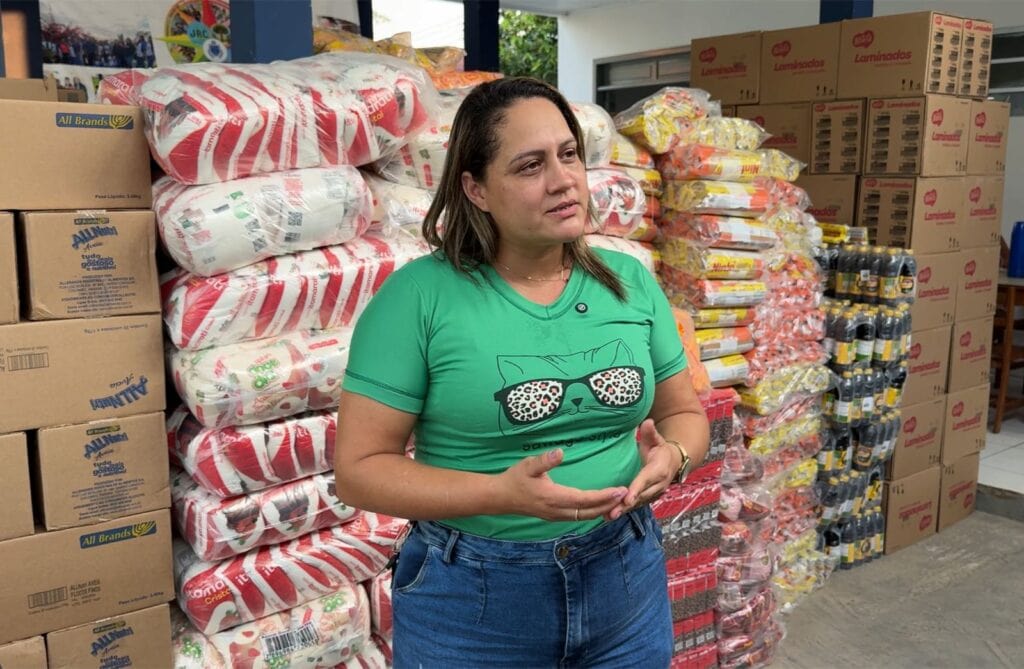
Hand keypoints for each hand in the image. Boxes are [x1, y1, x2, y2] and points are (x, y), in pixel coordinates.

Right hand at [497, 449, 627, 521]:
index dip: (604, 496)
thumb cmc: (515, 478)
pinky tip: (600, 507)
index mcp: (553, 498)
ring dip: (602, 511)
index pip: (585, 500)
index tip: (620, 490)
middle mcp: (557, 511)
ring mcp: (556, 516)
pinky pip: (578, 517)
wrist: (500, 497)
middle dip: (608, 505)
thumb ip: (544, 460)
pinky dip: (592, 513)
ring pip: (584, 517)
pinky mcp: (554, 516)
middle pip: (589, 513)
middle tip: (626, 496)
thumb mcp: (528, 466)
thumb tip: (560, 452)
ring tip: (617, 502)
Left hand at [606, 419, 679, 520]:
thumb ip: (651, 432)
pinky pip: (637, 505)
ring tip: (608, 517)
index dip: (637, 489)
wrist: (673, 462)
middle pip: (641, 496)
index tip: (627, 498)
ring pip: (638, 504)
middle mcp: (658, 485)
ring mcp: (654, 493)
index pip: (646, 480)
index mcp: (659, 469)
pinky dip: (625, 511)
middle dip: (626, 505)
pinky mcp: (649, 498)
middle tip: (611, 512)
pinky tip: (610, 516)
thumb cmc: (660, 448)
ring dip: (623, 511)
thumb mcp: (656, 439)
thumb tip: (647, 422)